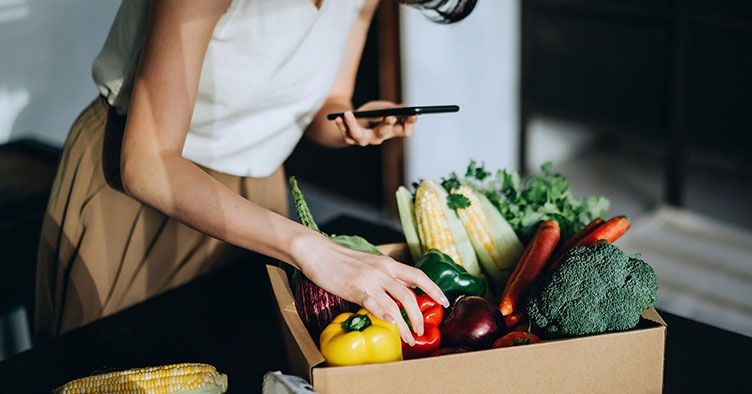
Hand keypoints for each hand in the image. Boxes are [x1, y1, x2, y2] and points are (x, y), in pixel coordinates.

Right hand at [296, 234, 449, 345]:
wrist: (318, 252)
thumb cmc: (342, 260)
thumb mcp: (371, 263)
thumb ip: (389, 274)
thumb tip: (408, 285)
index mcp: (388, 263)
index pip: (418, 275)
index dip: (434, 289)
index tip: (444, 302)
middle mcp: (383, 270)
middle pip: (410, 294)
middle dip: (419, 316)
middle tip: (422, 330)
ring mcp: (370, 280)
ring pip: (396, 303)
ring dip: (405, 324)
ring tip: (409, 338)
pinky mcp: (356, 288)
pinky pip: (375, 303)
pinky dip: (385, 315)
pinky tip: (391, 324)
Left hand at [334, 101, 417, 145]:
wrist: (352, 120)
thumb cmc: (371, 114)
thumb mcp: (382, 107)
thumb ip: (392, 108)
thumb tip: (405, 109)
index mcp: (391, 131)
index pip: (405, 131)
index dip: (410, 124)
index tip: (413, 114)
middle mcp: (379, 137)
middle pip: (384, 133)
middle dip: (387, 125)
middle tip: (391, 117)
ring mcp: (364, 140)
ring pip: (359, 135)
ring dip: (353, 125)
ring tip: (348, 114)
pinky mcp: (350, 138)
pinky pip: (345, 133)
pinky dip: (340, 125)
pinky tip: (338, 117)